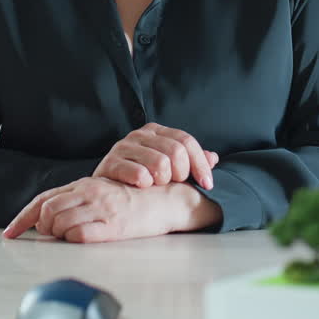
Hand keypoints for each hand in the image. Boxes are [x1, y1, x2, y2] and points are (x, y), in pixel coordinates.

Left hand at [2, 177, 220, 242]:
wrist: (163, 201)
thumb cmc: (130, 200)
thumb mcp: (98, 193)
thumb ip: (73, 201)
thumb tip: (45, 219)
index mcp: (83, 185)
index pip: (43, 200)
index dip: (22, 218)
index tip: (10, 233)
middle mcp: (89, 193)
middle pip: (47, 212)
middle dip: (43, 228)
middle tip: (54, 234)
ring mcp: (100, 209)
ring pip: (59, 223)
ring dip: (58, 235)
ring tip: (71, 236)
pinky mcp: (112, 226)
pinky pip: (79, 235)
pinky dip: (73, 240)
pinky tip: (83, 239)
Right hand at [91, 122, 217, 189]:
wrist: (105, 186)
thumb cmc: (142, 176)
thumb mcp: (168, 166)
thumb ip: (191, 161)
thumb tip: (213, 158)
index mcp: (157, 131)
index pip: (187, 141)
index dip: (200, 164)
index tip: (207, 184)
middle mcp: (140, 134)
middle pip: (176, 152)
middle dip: (181, 174)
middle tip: (174, 184)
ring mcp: (124, 146)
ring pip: (160, 164)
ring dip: (163, 181)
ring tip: (157, 185)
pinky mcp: (110, 162)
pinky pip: (139, 174)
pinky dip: (146, 184)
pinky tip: (143, 187)